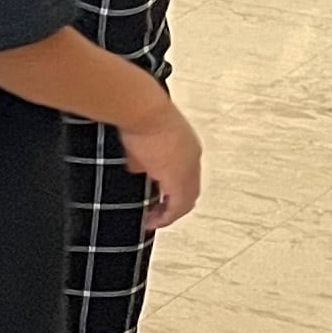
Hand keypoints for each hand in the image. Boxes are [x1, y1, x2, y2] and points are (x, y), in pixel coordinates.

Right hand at [123, 102, 202, 229]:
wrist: (143, 111)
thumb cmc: (141, 116)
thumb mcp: (144, 141)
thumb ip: (145, 159)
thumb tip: (138, 169)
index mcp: (187, 147)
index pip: (186, 176)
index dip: (173, 191)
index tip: (159, 199)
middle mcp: (193, 159)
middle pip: (190, 192)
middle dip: (173, 206)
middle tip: (157, 216)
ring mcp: (189, 169)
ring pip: (186, 201)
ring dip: (170, 213)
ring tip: (153, 221)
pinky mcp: (179, 179)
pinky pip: (178, 206)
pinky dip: (167, 216)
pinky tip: (152, 221)